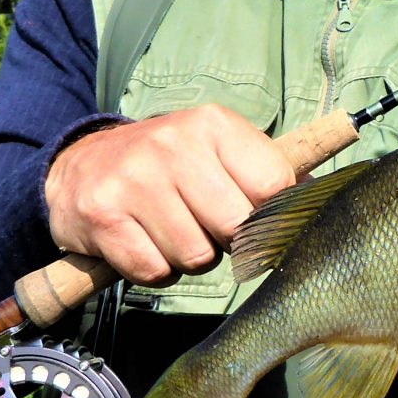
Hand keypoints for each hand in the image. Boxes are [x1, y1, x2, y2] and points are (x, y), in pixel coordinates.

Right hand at [43, 105, 294, 284]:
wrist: (78, 168)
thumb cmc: (165, 167)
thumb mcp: (217, 150)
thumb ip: (268, 171)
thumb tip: (319, 198)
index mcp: (213, 125)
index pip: (274, 186)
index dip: (269, 217)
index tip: (252, 218)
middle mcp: (173, 144)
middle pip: (237, 229)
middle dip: (226, 242)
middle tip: (203, 226)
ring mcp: (134, 180)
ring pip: (197, 258)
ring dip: (188, 260)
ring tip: (170, 232)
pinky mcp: (102, 217)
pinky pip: (154, 272)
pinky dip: (154, 271)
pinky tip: (143, 244)